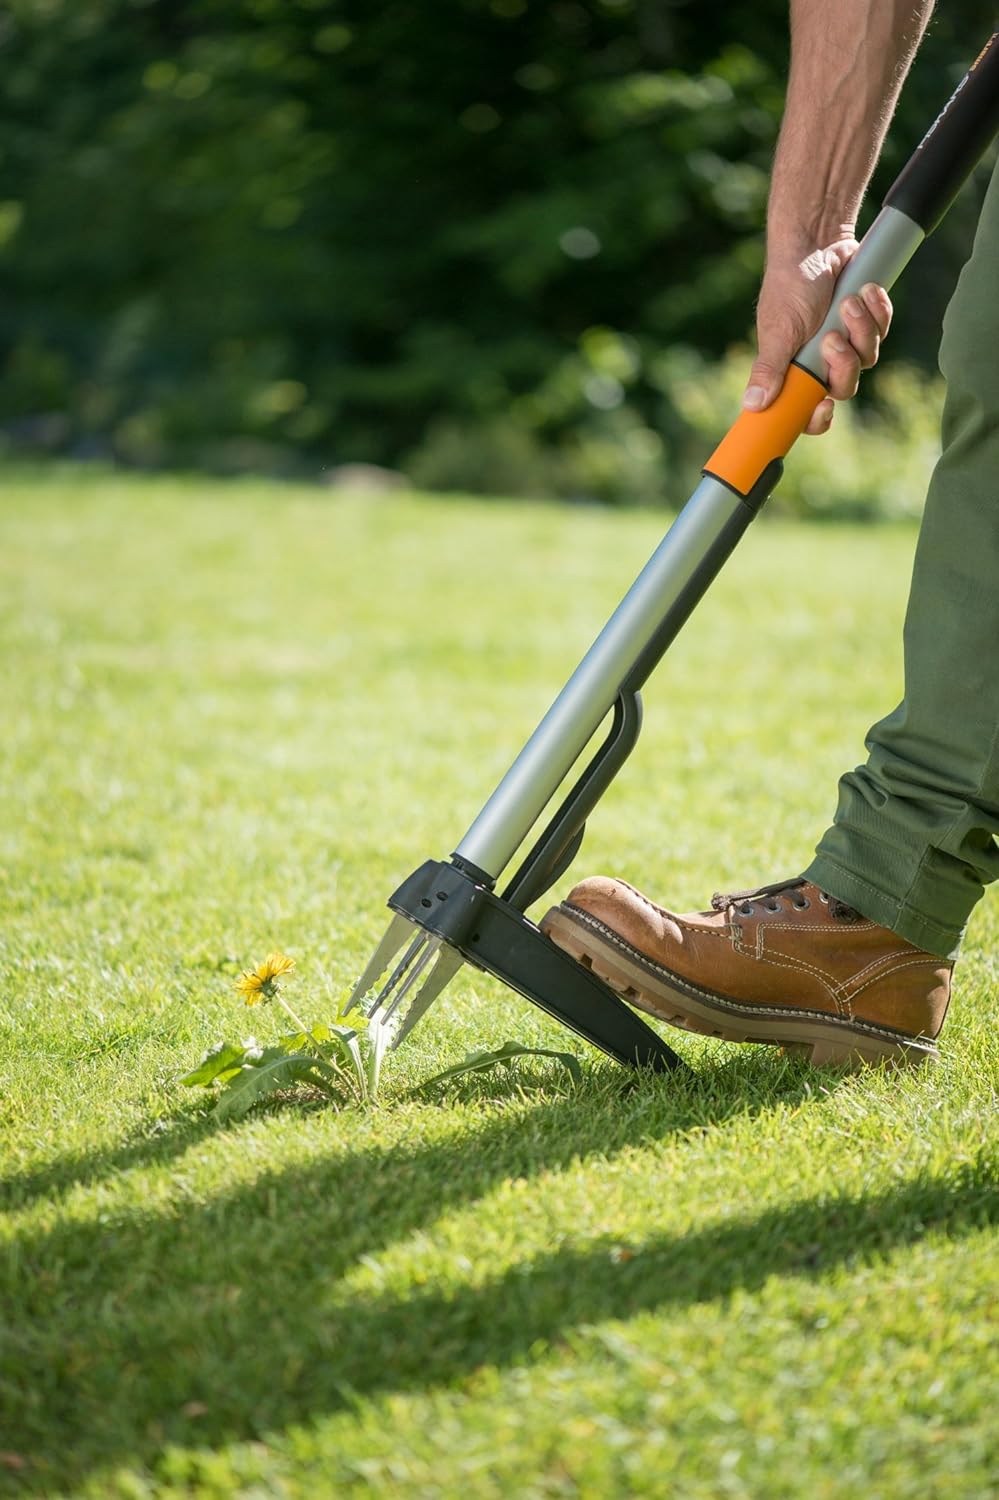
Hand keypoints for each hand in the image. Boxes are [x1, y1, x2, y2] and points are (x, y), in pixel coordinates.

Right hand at [743, 239, 892, 434]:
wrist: (816, 242)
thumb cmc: (789, 286)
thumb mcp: (778, 331)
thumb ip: (768, 369)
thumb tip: (752, 405)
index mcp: (794, 370)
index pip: (805, 411)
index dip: (818, 418)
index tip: (824, 406)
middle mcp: (819, 361)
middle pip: (844, 388)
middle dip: (844, 364)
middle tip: (833, 337)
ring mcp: (845, 341)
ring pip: (867, 358)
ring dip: (861, 329)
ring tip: (848, 301)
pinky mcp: (865, 321)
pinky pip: (882, 330)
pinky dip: (877, 310)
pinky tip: (865, 290)